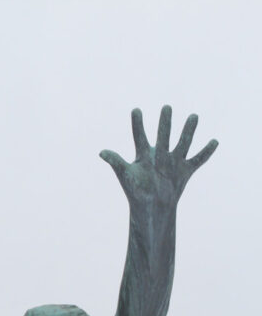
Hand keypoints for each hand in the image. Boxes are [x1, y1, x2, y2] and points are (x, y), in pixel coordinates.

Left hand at [100, 106, 217, 211]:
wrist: (151, 208)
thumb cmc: (135, 192)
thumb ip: (115, 161)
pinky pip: (198, 159)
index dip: (137, 124)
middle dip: (165, 122)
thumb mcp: (125, 174)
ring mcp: (173, 162)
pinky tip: (214, 141)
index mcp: (144, 155)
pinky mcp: (185, 171)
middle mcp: (159, 155)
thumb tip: (101, 152)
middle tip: (166, 107)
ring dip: (188, 130)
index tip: (135, 110)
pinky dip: (206, 152)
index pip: (139, 136)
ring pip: (182, 142)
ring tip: (193, 116)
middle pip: (163, 135)